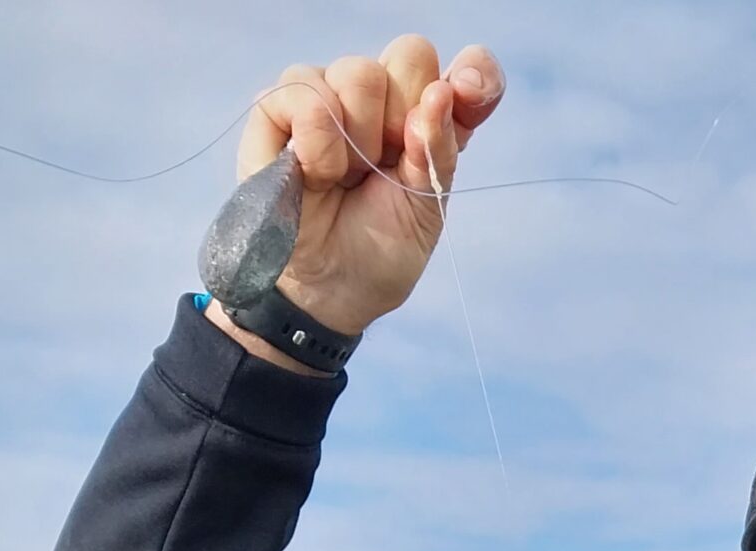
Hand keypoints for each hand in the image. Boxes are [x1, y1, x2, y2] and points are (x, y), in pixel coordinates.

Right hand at [230, 37, 503, 341]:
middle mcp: (382, 97)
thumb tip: (441, 92)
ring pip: (359, 72)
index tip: (468, 92)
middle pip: (410, 55)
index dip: (476, 75)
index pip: (468, 72)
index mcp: (429, 119)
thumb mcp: (428, 208)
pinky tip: (316, 174)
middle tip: (384, 169)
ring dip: (359, 139)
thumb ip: (440, 149)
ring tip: (346, 179)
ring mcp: (330, 94)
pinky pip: (305, 88)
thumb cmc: (380, 251)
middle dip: (404, 119)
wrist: (332, 290)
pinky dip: (317, 140)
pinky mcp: (279, 106)